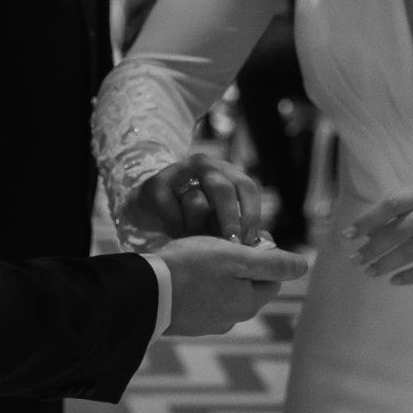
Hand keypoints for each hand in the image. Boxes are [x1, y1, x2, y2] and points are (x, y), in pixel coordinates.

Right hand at [124, 154, 266, 245]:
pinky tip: (174, 234)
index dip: (251, 214)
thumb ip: (239, 227)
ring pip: (197, 202)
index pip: (247, 187)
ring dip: (197, 227)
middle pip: (224, 190)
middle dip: (230, 220)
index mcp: (226, 173)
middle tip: (230, 245)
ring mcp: (179, 172)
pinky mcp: (157, 184)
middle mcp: (205, 166)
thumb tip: (264, 246)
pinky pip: (173, 211)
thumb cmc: (191, 216)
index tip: (249, 241)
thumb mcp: (218, 217)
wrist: (148, 206)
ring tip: (193, 238)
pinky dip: (175, 228)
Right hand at [158, 236, 309, 336]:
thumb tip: (303, 266)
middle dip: (239, 263)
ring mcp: (206, 323)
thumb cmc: (191, 268)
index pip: (272, 277)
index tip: (242, 236)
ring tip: (197, 253)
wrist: (144, 292)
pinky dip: (197, 284)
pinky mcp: (185, 322)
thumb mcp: (236, 258)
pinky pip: (200, 298)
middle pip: (247, 284)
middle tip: (219, 241)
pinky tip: (183, 270)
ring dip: (217, 273)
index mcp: (248, 304)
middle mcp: (231, 319)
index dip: (263, 253)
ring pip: (223, 291)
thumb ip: (272, 264)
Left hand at [344, 190, 412, 284]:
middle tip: (357, 258)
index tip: (349, 234)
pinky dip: (411, 276)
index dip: (368, 219)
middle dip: (374, 246)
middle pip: (401, 228)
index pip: (394, 202)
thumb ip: (407, 209)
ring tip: (371, 271)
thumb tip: (370, 229)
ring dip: (388, 262)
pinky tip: (395, 281)